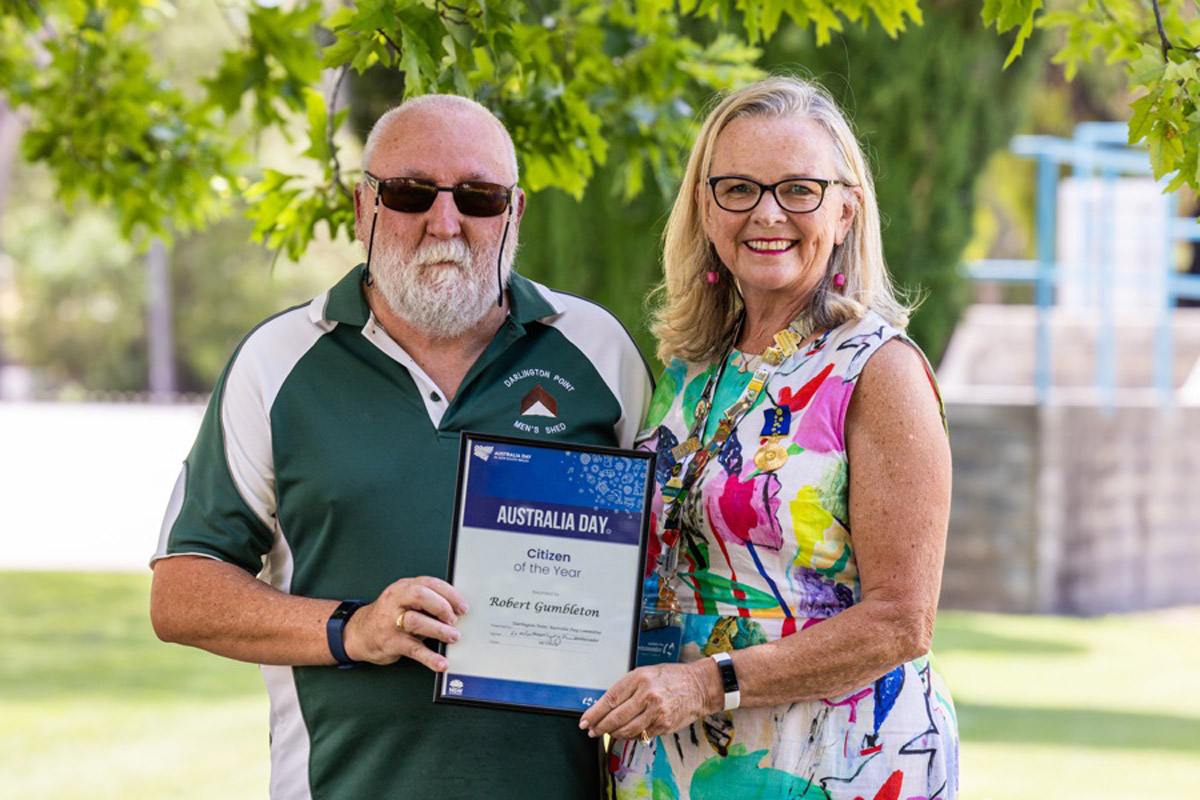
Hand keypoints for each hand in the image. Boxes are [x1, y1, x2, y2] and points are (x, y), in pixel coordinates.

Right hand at [342, 576, 467, 671]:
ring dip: (439, 630)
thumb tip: (456, 611)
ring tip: (453, 637)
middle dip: (442, 606)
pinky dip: (429, 657)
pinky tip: (441, 663)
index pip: (430, 583)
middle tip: (454, 619)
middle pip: (421, 595)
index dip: (450, 594)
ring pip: (417, 621)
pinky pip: (413, 649)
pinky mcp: (390, 642)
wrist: (359, 634)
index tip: (463, 606)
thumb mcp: (406, 602)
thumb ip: (427, 603)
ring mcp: (391, 621)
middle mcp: (396, 600)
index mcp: (404, 587)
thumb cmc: (389, 617)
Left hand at [578, 661, 718, 740]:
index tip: (585, 720)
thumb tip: (607, 706)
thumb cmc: (672, 677)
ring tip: (607, 733)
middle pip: (615, 717)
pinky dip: (631, 736)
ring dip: (613, 734)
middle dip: (600, 727)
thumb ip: (627, 688)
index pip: (610, 699)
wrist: (699, 686)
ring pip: (626, 730)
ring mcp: (656, 712)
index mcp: (639, 678)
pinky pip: (641, 735)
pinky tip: (626, 733)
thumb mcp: (646, 673)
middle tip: (591, 731)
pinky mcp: (663, 725)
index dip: (594, 713)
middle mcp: (646, 695)